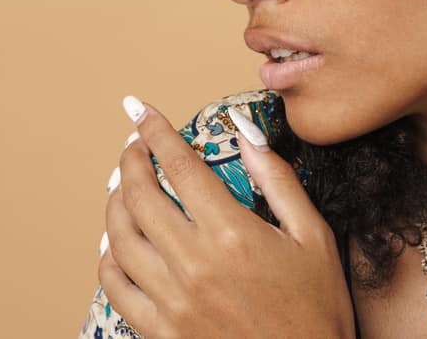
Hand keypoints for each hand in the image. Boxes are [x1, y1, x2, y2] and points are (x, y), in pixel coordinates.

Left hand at [98, 97, 355, 338]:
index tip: (141, 110)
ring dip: (115, 204)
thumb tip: (246, 134)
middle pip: (139, 196)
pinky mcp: (162, 332)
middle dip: (130, 160)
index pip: (178, 166)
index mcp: (232, 233)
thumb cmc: (318, 308)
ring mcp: (172, 301)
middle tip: (134, 145)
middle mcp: (194, 264)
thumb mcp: (314, 236)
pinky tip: (117, 244)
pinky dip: (108, 259)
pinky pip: (116, 288)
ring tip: (122, 187)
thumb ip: (278, 181)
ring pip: (119, 239)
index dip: (155, 131)